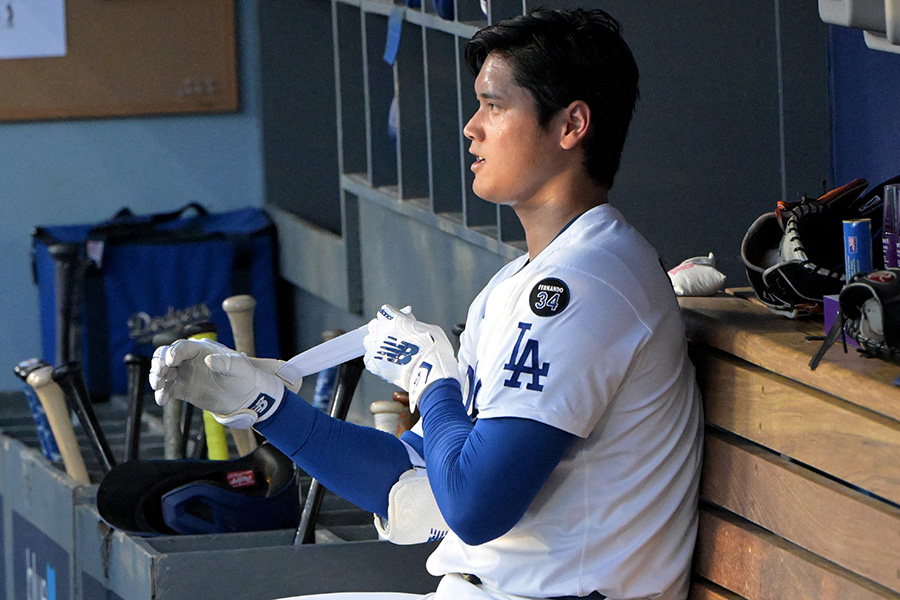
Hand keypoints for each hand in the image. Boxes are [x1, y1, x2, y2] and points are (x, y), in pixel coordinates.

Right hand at [149, 338, 285, 428]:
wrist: (244, 395)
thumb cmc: (244, 375)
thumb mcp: (241, 367)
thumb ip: (227, 363)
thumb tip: (210, 360)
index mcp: (201, 349)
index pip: (182, 346)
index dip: (174, 352)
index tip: (171, 362)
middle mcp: (189, 359)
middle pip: (165, 355)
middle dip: (158, 362)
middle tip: (159, 374)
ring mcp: (184, 373)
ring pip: (162, 371)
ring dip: (156, 377)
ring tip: (158, 386)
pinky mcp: (182, 389)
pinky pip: (167, 389)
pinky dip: (162, 393)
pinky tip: (162, 399)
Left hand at [363, 305, 458, 410]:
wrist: (430, 374)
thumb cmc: (435, 351)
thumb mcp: (429, 328)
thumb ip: (414, 323)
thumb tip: (409, 323)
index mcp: (393, 320)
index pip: (385, 311)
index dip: (393, 316)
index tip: (398, 321)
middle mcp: (381, 332)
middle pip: (375, 325)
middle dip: (383, 329)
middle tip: (395, 337)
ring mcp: (376, 349)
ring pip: (369, 341)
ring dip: (377, 344)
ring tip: (391, 351)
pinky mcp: (374, 365)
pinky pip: (369, 358)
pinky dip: (376, 359)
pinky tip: (387, 361)